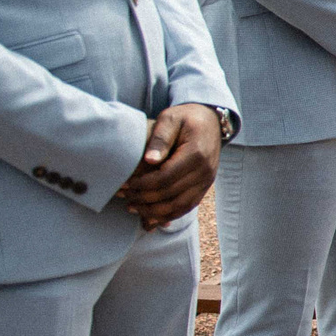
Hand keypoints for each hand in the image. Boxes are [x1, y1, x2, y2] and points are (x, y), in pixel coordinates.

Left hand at [115, 104, 221, 229]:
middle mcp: (204, 171)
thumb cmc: (186, 118)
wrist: (211, 121)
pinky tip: (151, 216)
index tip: (125, 184)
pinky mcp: (205, 187)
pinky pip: (187, 207)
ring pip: (179, 206)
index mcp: (196, 154)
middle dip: (144, 200)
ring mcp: (207, 181)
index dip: (143, 185)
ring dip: (155, 212)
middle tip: (124, 197)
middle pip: (171, 195)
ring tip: (134, 208)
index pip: (165, 178)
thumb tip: (150, 160)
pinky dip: (169, 215)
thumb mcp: (171, 118)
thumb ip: (160, 138)